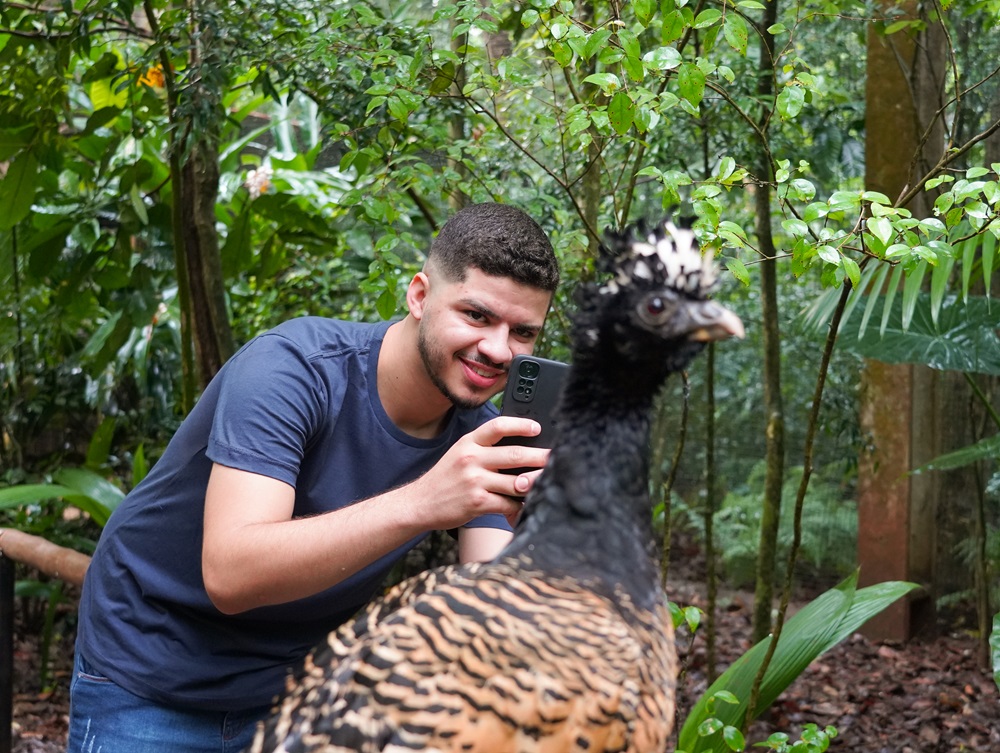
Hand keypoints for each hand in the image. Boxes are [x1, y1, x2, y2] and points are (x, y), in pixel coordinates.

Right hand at [406, 416, 549, 529]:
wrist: (420, 503)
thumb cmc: (445, 479)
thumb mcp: (459, 454)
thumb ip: (483, 449)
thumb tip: (515, 449)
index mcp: (469, 443)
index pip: (498, 427)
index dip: (520, 425)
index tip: (537, 427)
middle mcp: (471, 459)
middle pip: (514, 454)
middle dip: (540, 457)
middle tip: (555, 458)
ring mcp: (474, 481)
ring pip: (516, 482)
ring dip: (534, 484)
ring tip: (546, 483)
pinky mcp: (477, 502)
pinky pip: (507, 503)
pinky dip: (518, 506)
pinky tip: (524, 505)